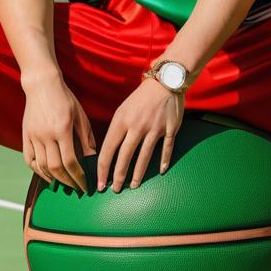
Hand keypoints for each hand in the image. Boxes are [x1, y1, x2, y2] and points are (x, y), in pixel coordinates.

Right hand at [22, 73, 95, 194]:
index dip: (78, 177)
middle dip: (68, 182)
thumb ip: (86, 138)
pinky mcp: (26, 135)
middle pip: (55, 168)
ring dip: (54, 179)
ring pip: (41, 166)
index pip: (70, 162)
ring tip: (65, 183)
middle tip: (77, 188)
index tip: (85, 186)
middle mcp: (46, 135)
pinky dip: (38, 171)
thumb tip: (93, 159)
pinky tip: (47, 176)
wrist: (42, 85)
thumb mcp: (80, 116)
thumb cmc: (65, 98)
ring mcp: (34, 136)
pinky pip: (29, 159)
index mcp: (62, 130)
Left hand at [97, 77, 184, 192]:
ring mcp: (155, 128)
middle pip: (125, 156)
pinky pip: (166, 148)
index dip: (103, 168)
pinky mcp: (170, 129)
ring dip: (138, 174)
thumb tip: (108, 152)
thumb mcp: (122, 110)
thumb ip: (117, 130)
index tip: (100, 183)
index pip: (108, 149)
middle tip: (115, 189)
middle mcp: (137, 126)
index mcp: (122, 121)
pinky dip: (164, 160)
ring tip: (133, 185)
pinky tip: (160, 171)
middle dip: (118, 176)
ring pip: (144, 156)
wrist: (165, 81)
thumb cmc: (140, 98)